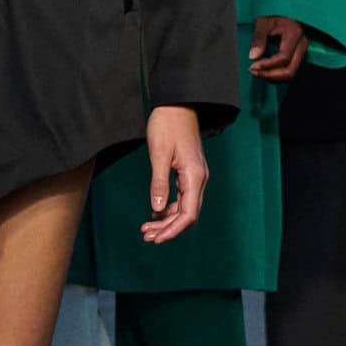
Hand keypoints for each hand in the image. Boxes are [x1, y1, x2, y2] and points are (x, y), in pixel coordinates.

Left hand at [140, 105, 207, 243]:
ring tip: (147, 228)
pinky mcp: (189, 173)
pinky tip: (154, 213)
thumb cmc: (167, 125)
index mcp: (194, 176)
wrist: (177, 105)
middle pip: (187, 215)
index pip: (188, 214)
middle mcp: (199, 179)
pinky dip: (168, 208)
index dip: (173, 230)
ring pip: (184, 208)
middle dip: (168, 229)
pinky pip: (182, 198)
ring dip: (167, 220)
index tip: (156, 239)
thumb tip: (155, 210)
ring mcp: (195, 176)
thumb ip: (158, 183)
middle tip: (146, 237)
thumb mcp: (159, 154)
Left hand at [249, 15, 306, 82]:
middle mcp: (302, 44)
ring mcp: (302, 51)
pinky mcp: (299, 55)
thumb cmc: (274, 13)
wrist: (285, 10)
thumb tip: (253, 56)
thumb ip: (258, 38)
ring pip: (291, 73)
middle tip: (254, 72)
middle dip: (271, 75)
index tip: (253, 66)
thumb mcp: (263, 21)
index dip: (267, 65)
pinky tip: (265, 70)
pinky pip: (290, 70)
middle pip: (290, 70)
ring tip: (258, 72)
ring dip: (273, 77)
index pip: (284, 57)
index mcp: (294, 34)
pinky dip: (277, 74)